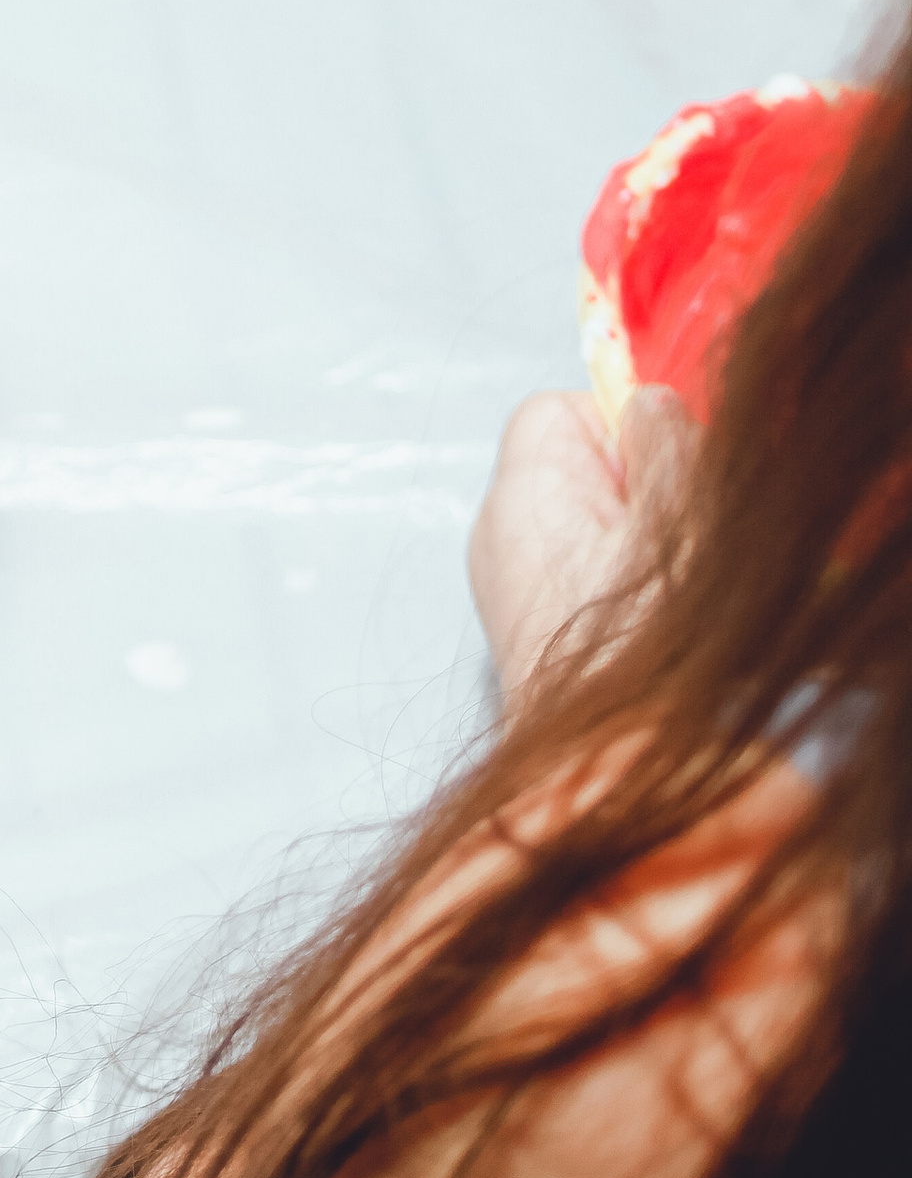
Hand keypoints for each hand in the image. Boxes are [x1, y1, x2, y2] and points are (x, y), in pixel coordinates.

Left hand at [467, 386, 695, 704]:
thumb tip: (646, 403)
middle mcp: (497, 533)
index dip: (621, 425)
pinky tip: (649, 627)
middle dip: (640, 489)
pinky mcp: (530, 633)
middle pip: (576, 468)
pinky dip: (620, 588)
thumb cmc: (642, 653)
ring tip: (668, 588)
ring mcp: (507, 587)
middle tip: (680, 537)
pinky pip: (581, 578)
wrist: (603, 774)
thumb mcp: (680, 523)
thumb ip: (665, 447)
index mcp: (522, 492)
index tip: (668, 470)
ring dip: (639, 543)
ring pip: (586, 527)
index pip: (556, 410)